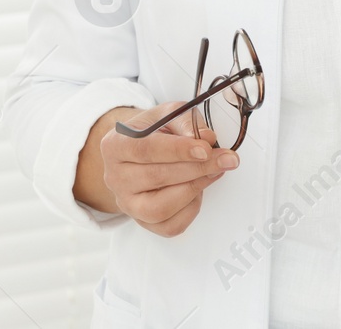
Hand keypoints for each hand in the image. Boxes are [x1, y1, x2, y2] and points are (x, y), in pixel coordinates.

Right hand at [98, 101, 240, 236]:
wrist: (141, 152)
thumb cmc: (154, 132)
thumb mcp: (168, 115)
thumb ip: (187, 122)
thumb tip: (207, 138)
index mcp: (115, 145)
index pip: (145, 149)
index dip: (178, 150)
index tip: (206, 149)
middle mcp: (115, 177)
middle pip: (156, 177)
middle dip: (197, 168)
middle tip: (226, 159)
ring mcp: (127, 203)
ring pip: (160, 208)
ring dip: (194, 189)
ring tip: (213, 172)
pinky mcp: (142, 222)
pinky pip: (170, 226)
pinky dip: (191, 209)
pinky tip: (198, 189)